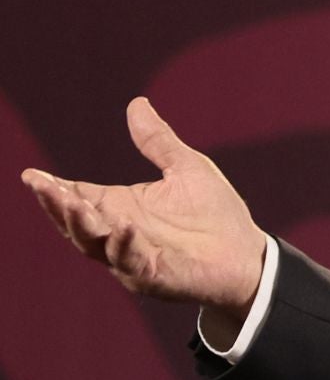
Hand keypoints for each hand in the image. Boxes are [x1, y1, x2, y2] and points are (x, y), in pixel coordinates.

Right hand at [20, 98, 267, 324]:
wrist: (248, 254)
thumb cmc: (215, 214)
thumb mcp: (186, 169)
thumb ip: (158, 141)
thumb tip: (137, 102)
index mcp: (120, 207)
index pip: (78, 196)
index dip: (53, 188)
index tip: (32, 174)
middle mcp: (119, 233)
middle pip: (76, 222)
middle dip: (57, 205)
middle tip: (41, 186)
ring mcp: (134, 257)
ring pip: (95, 244)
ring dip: (81, 224)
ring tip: (71, 202)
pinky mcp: (155, 276)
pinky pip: (133, 263)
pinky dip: (124, 246)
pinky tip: (124, 226)